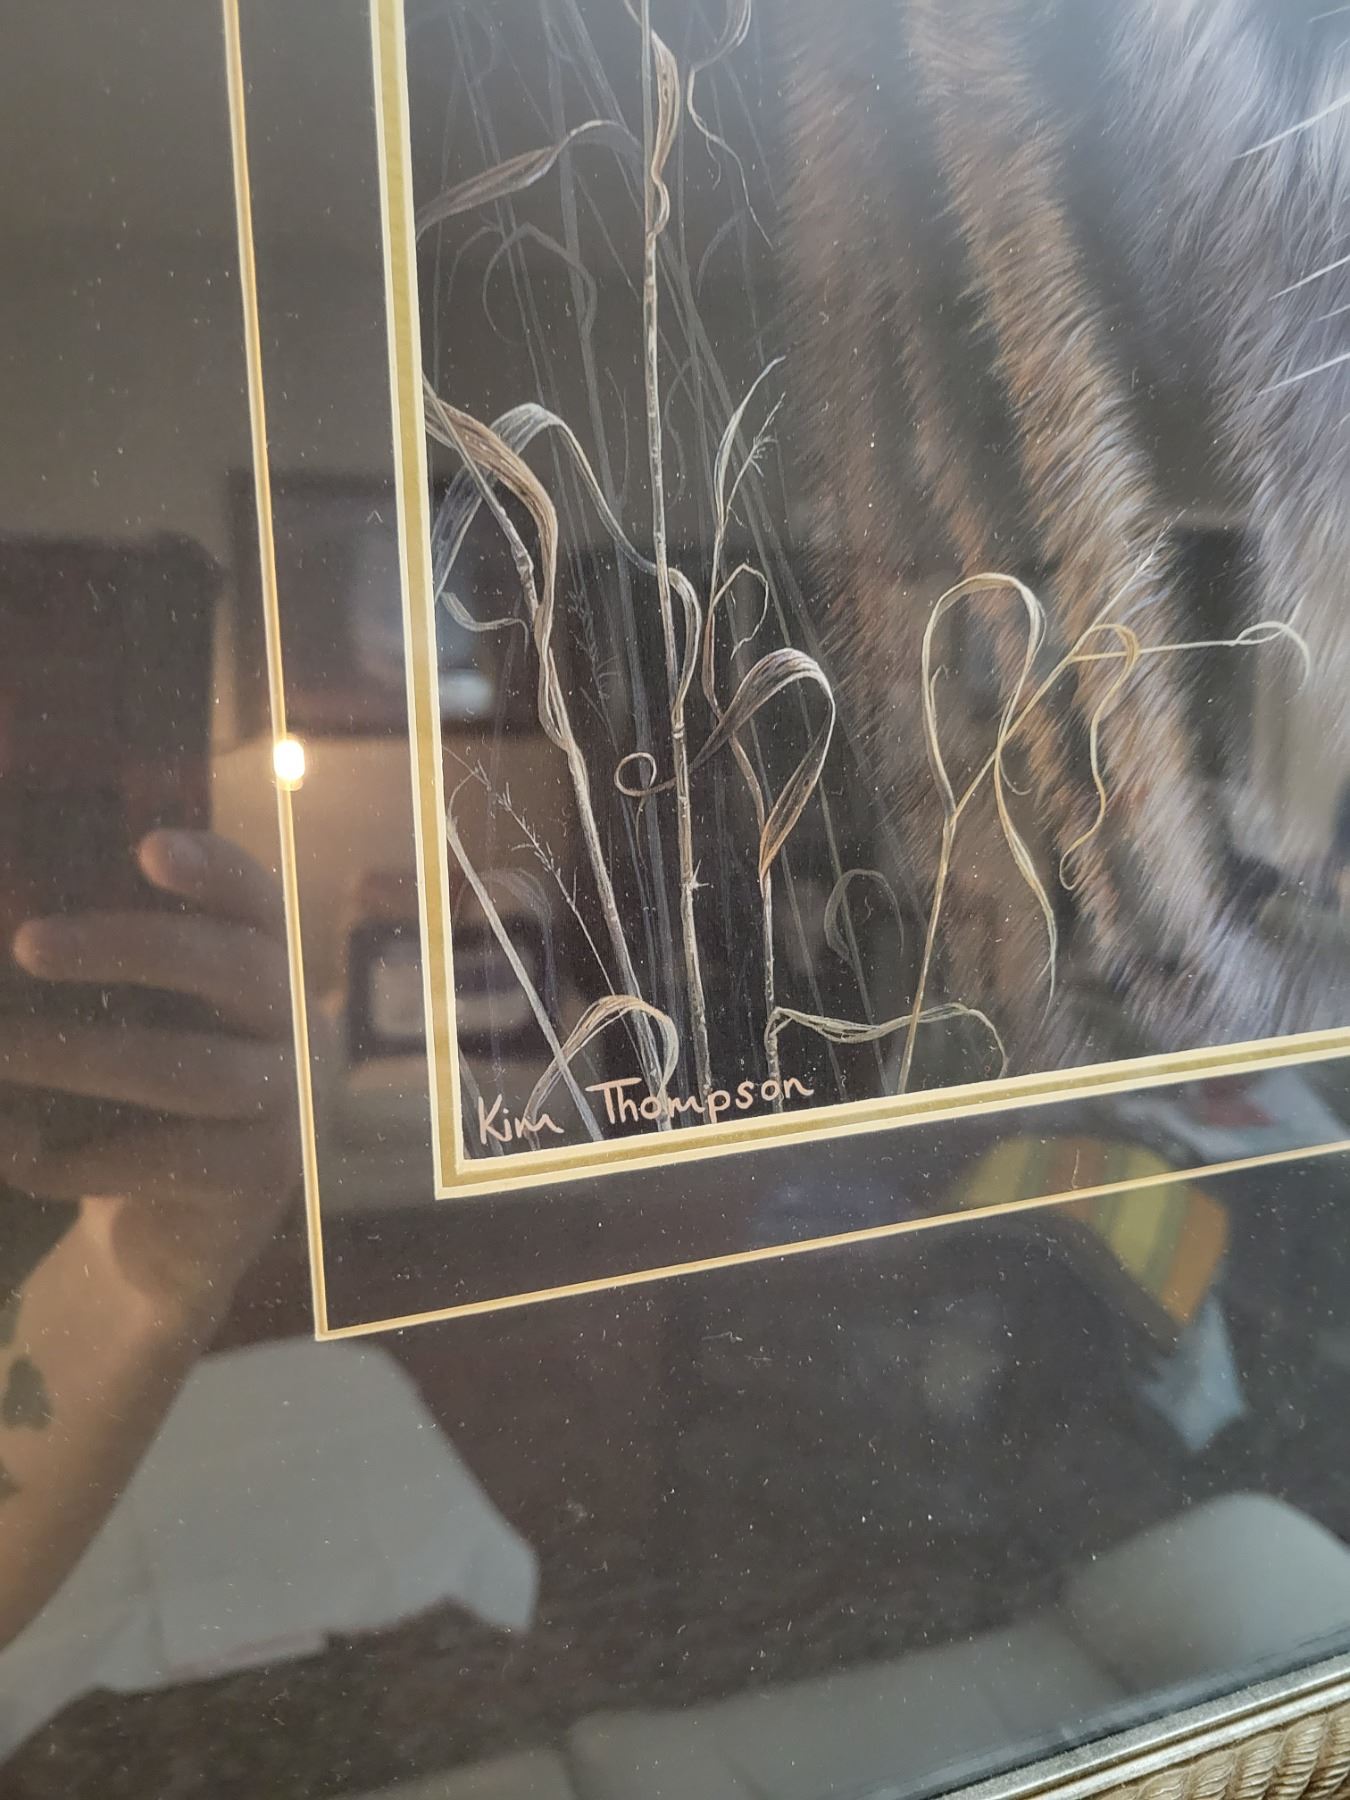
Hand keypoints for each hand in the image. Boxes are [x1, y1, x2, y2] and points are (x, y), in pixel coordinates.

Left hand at [2, 831, 301, 1319]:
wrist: (164, 1233)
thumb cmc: (130, 1101)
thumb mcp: (128, 1026)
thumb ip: (97, 976)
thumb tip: (20, 938)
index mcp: (263, 967)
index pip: (256, 901)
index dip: (214, 871)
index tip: (148, 849)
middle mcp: (295, 1025)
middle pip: (233, 968)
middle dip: (127, 948)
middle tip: (28, 945)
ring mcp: (289, 1103)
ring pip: (195, 1070)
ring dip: (81, 1059)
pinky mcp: (263, 1178)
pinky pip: (174, 1159)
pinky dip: (83, 1156)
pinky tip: (16, 1152)